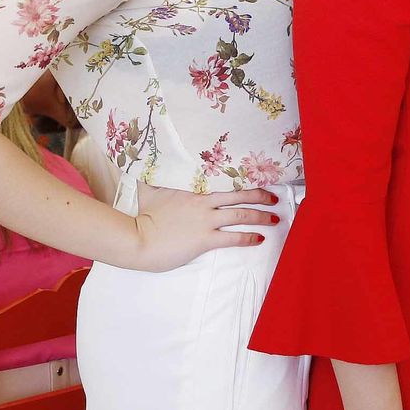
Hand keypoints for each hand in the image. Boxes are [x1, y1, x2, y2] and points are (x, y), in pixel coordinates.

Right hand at [129, 184, 279, 272]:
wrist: (134, 238)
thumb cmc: (140, 217)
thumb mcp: (149, 191)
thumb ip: (157, 182)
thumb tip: (149, 170)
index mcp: (193, 191)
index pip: (223, 183)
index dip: (241, 183)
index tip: (256, 180)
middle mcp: (203, 204)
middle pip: (239, 196)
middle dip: (260, 196)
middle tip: (274, 197)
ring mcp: (205, 221)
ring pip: (241, 215)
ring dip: (260, 216)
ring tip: (274, 218)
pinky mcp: (204, 240)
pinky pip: (233, 238)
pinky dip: (249, 237)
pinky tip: (259, 239)